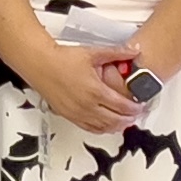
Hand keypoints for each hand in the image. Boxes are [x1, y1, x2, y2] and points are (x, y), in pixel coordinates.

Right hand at [19, 42, 143, 134]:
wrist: (39, 64)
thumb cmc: (61, 60)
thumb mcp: (93, 53)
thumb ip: (117, 53)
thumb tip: (133, 52)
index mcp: (96, 91)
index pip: (123, 106)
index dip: (135, 108)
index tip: (140, 106)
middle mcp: (87, 105)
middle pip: (116, 120)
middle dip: (129, 119)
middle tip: (135, 114)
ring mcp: (77, 113)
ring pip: (103, 127)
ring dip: (116, 126)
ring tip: (124, 122)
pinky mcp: (68, 116)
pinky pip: (89, 128)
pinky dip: (101, 129)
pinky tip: (105, 126)